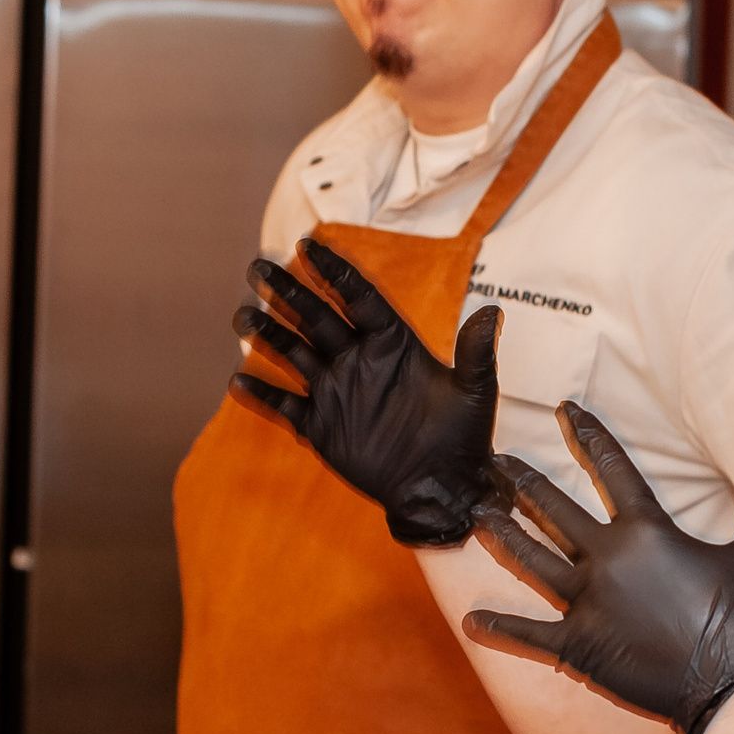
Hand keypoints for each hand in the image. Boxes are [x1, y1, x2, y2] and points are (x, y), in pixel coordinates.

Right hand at [232, 239, 501, 546]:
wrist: (442, 488)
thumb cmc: (464, 438)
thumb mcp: (475, 392)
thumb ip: (477, 352)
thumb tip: (494, 311)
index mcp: (393, 344)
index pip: (358, 297)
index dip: (334, 272)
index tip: (308, 245)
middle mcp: (359, 360)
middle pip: (316, 317)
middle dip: (288, 291)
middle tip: (259, 264)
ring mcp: (337, 391)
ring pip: (294, 353)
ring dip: (268, 334)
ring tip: (242, 315)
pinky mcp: (322, 426)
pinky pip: (285, 406)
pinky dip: (262, 395)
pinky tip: (238, 380)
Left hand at [467, 401, 733, 733]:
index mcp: (646, 532)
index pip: (612, 469)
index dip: (588, 435)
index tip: (563, 410)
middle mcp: (607, 560)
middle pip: (554, 511)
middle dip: (522, 483)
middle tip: (496, 464)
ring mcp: (587, 605)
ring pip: (532, 561)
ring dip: (502, 537)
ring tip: (477, 515)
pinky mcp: (579, 648)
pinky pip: (530, 636)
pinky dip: (499, 630)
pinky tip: (470, 621)